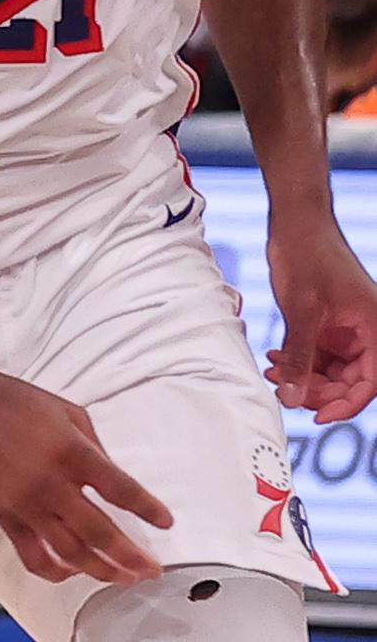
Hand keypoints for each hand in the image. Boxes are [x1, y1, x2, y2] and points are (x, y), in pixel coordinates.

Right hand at [0, 369, 170, 586]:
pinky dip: (54, 570)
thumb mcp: (70, 414)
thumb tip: (112, 479)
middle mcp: (52, 484)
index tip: (166, 522)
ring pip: (69, 552)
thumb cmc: (15, 403)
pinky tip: (70, 571)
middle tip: (150, 570)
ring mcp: (26, 504)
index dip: (148, 509)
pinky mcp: (4, 515)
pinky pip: (31, 555)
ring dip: (100, 571)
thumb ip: (95, 448)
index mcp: (74, 454)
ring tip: (121, 578)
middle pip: (100, 533)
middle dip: (131, 557)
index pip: (121, 490)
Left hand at [264, 220, 376, 421]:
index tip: (319, 417)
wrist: (295, 225)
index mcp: (376, 326)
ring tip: (274, 371)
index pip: (372, 380)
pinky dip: (298, 361)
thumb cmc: (308, 257)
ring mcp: (347, 328)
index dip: (348, 402)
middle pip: (351, 379)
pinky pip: (317, 354)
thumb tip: (293, 398)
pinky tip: (275, 357)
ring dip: (304, 376)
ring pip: (332, 369)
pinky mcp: (327, 324)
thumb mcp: (302, 312)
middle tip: (286, 390)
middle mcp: (366, 330)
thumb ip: (300, 357)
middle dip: (318, 389)